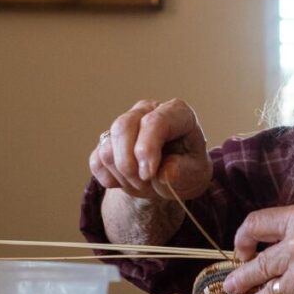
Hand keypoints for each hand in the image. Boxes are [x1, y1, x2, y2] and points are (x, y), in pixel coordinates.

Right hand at [89, 99, 212, 199]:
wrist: (173, 176)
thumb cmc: (187, 169)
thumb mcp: (196, 173)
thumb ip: (182, 171)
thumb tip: (163, 172)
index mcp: (176, 112)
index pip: (154, 121)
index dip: (147, 149)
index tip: (149, 174)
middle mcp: (148, 110)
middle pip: (122, 128)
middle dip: (130, 164)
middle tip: (146, 184)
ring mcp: (125, 122)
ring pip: (107, 148)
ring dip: (123, 176)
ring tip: (143, 184)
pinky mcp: (107, 140)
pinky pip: (97, 161)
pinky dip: (110, 179)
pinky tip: (127, 181)